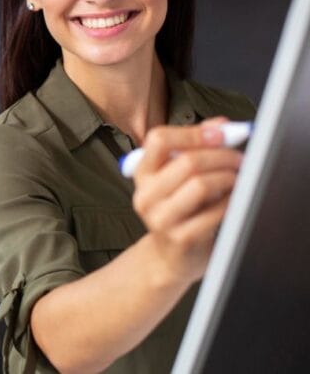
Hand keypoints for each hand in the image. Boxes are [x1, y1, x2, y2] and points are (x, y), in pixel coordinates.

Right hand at [131, 119, 243, 283]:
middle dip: (221, 156)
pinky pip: (214, 211)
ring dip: (227, 177)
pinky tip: (233, 199)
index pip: (158, 139)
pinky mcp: (180, 237)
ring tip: (237, 178)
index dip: (192, 132)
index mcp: (142, 173)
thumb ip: (195, 148)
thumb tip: (221, 125)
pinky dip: (230, 201)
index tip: (221, 133)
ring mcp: (160, 218)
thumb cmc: (179, 211)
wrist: (170, 257)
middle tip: (239, 158)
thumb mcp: (178, 177)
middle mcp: (145, 194)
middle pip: (186, 161)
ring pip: (200, 184)